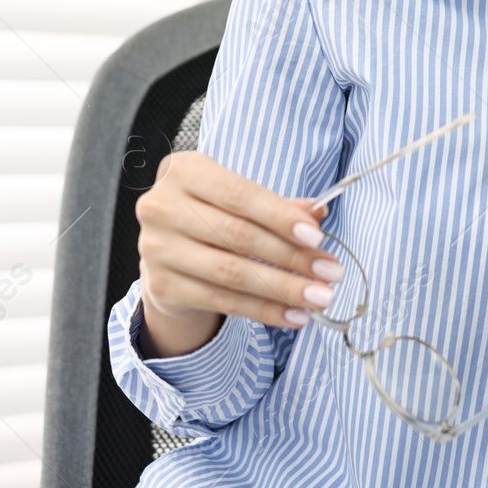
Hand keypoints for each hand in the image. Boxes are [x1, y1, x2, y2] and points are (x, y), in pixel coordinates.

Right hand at [134, 151, 341, 356]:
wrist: (169, 250)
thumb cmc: (214, 214)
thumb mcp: (242, 200)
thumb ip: (279, 205)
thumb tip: (318, 213)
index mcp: (185, 171)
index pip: (240, 196)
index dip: (281, 217)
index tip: (318, 237)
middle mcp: (162, 208)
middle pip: (239, 236)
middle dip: (293, 257)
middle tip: (331, 273)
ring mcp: (157, 249)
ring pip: (232, 273)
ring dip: (284, 289)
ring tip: (319, 297)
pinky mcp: (161, 286)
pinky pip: (222, 301)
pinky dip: (264, 310)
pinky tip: (294, 315)